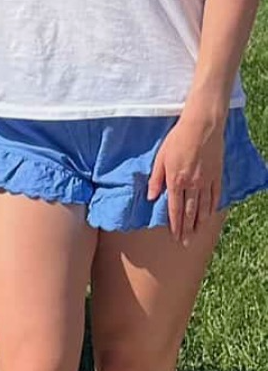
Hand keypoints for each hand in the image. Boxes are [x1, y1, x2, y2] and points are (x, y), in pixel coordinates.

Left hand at [147, 110, 224, 243]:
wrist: (201, 128)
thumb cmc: (176, 140)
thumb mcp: (160, 158)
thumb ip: (156, 179)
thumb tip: (152, 197)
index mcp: (176, 180)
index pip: (175, 208)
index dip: (175, 224)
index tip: (175, 235)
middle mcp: (193, 185)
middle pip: (190, 212)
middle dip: (187, 229)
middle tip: (186, 242)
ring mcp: (207, 181)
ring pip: (203, 207)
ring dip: (200, 222)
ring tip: (197, 233)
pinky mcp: (217, 176)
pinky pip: (215, 196)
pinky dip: (212, 208)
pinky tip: (210, 215)